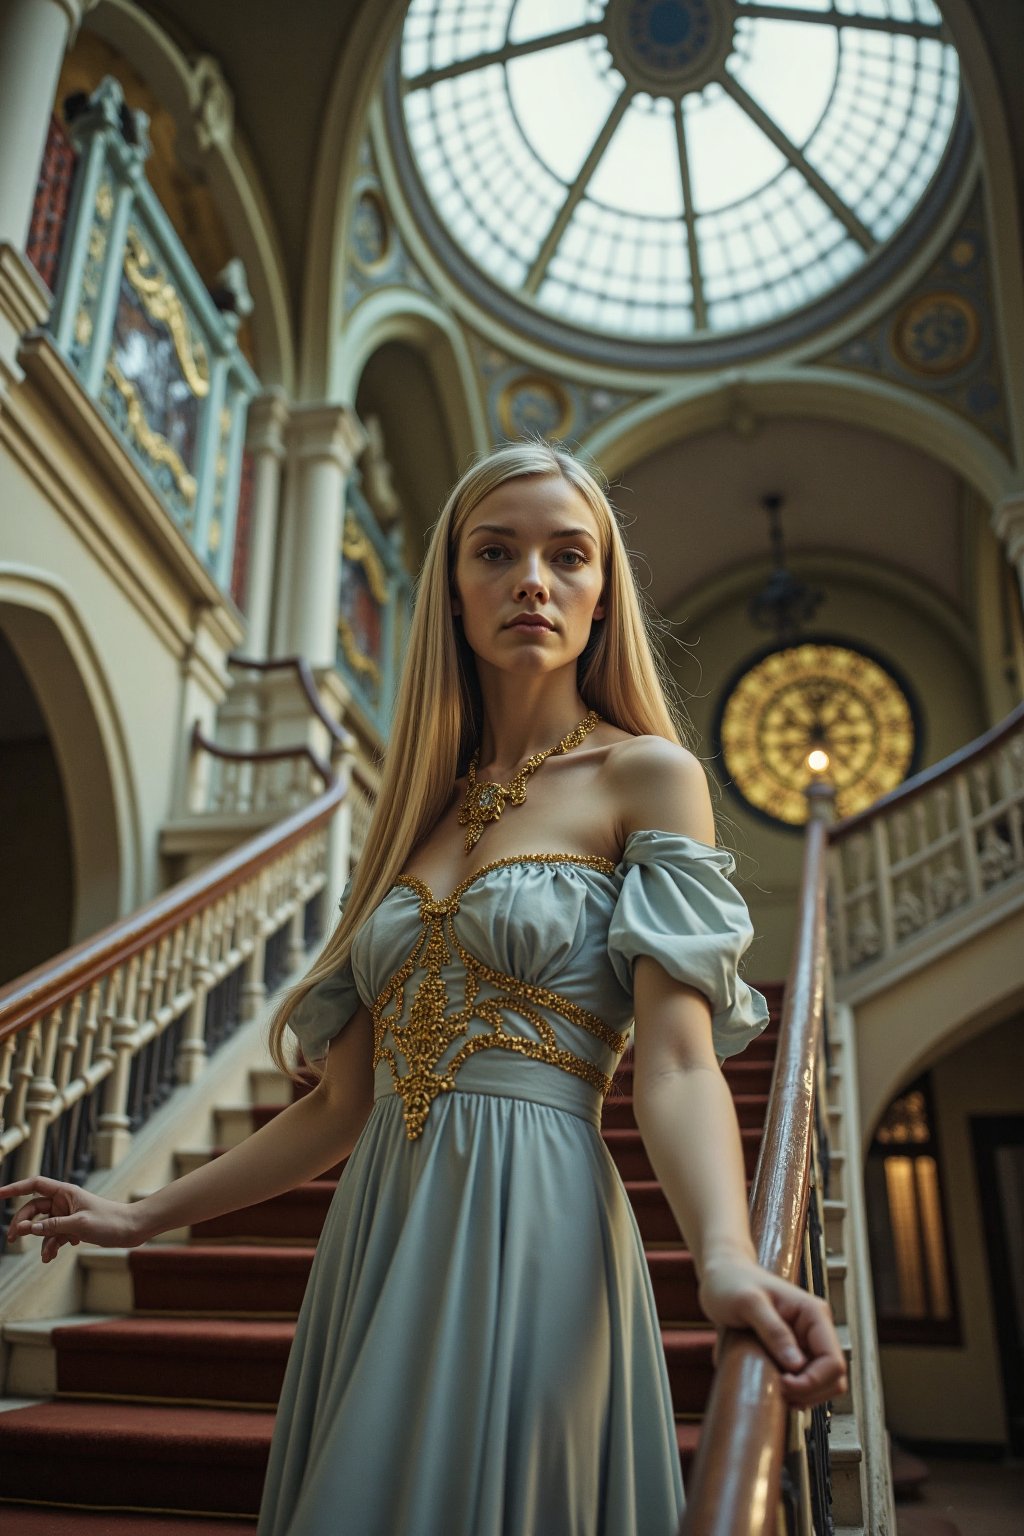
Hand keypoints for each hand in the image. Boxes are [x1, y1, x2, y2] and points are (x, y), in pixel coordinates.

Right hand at [0, 1177, 144, 1262]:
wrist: (132, 1230)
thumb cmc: (110, 1221)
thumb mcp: (79, 1225)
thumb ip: (52, 1226)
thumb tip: (27, 1229)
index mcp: (65, 1192)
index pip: (34, 1185)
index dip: (14, 1188)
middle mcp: (64, 1201)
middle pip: (33, 1209)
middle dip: (22, 1224)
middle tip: (11, 1239)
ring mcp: (67, 1215)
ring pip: (43, 1226)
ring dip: (40, 1241)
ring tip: (45, 1256)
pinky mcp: (73, 1227)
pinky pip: (54, 1236)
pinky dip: (51, 1246)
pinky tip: (51, 1257)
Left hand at [698, 1254, 847, 1409]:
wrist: (720, 1276)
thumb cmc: (731, 1281)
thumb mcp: (748, 1303)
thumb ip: (773, 1330)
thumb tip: (796, 1364)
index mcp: (813, 1314)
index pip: (833, 1362)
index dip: (813, 1382)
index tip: (783, 1384)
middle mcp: (815, 1330)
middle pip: (833, 1378)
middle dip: (809, 1392)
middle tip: (779, 1390)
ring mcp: (805, 1343)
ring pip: (822, 1385)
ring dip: (803, 1396)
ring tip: (775, 1389)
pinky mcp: (792, 1352)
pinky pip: (804, 1382)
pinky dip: (794, 1392)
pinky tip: (774, 1387)